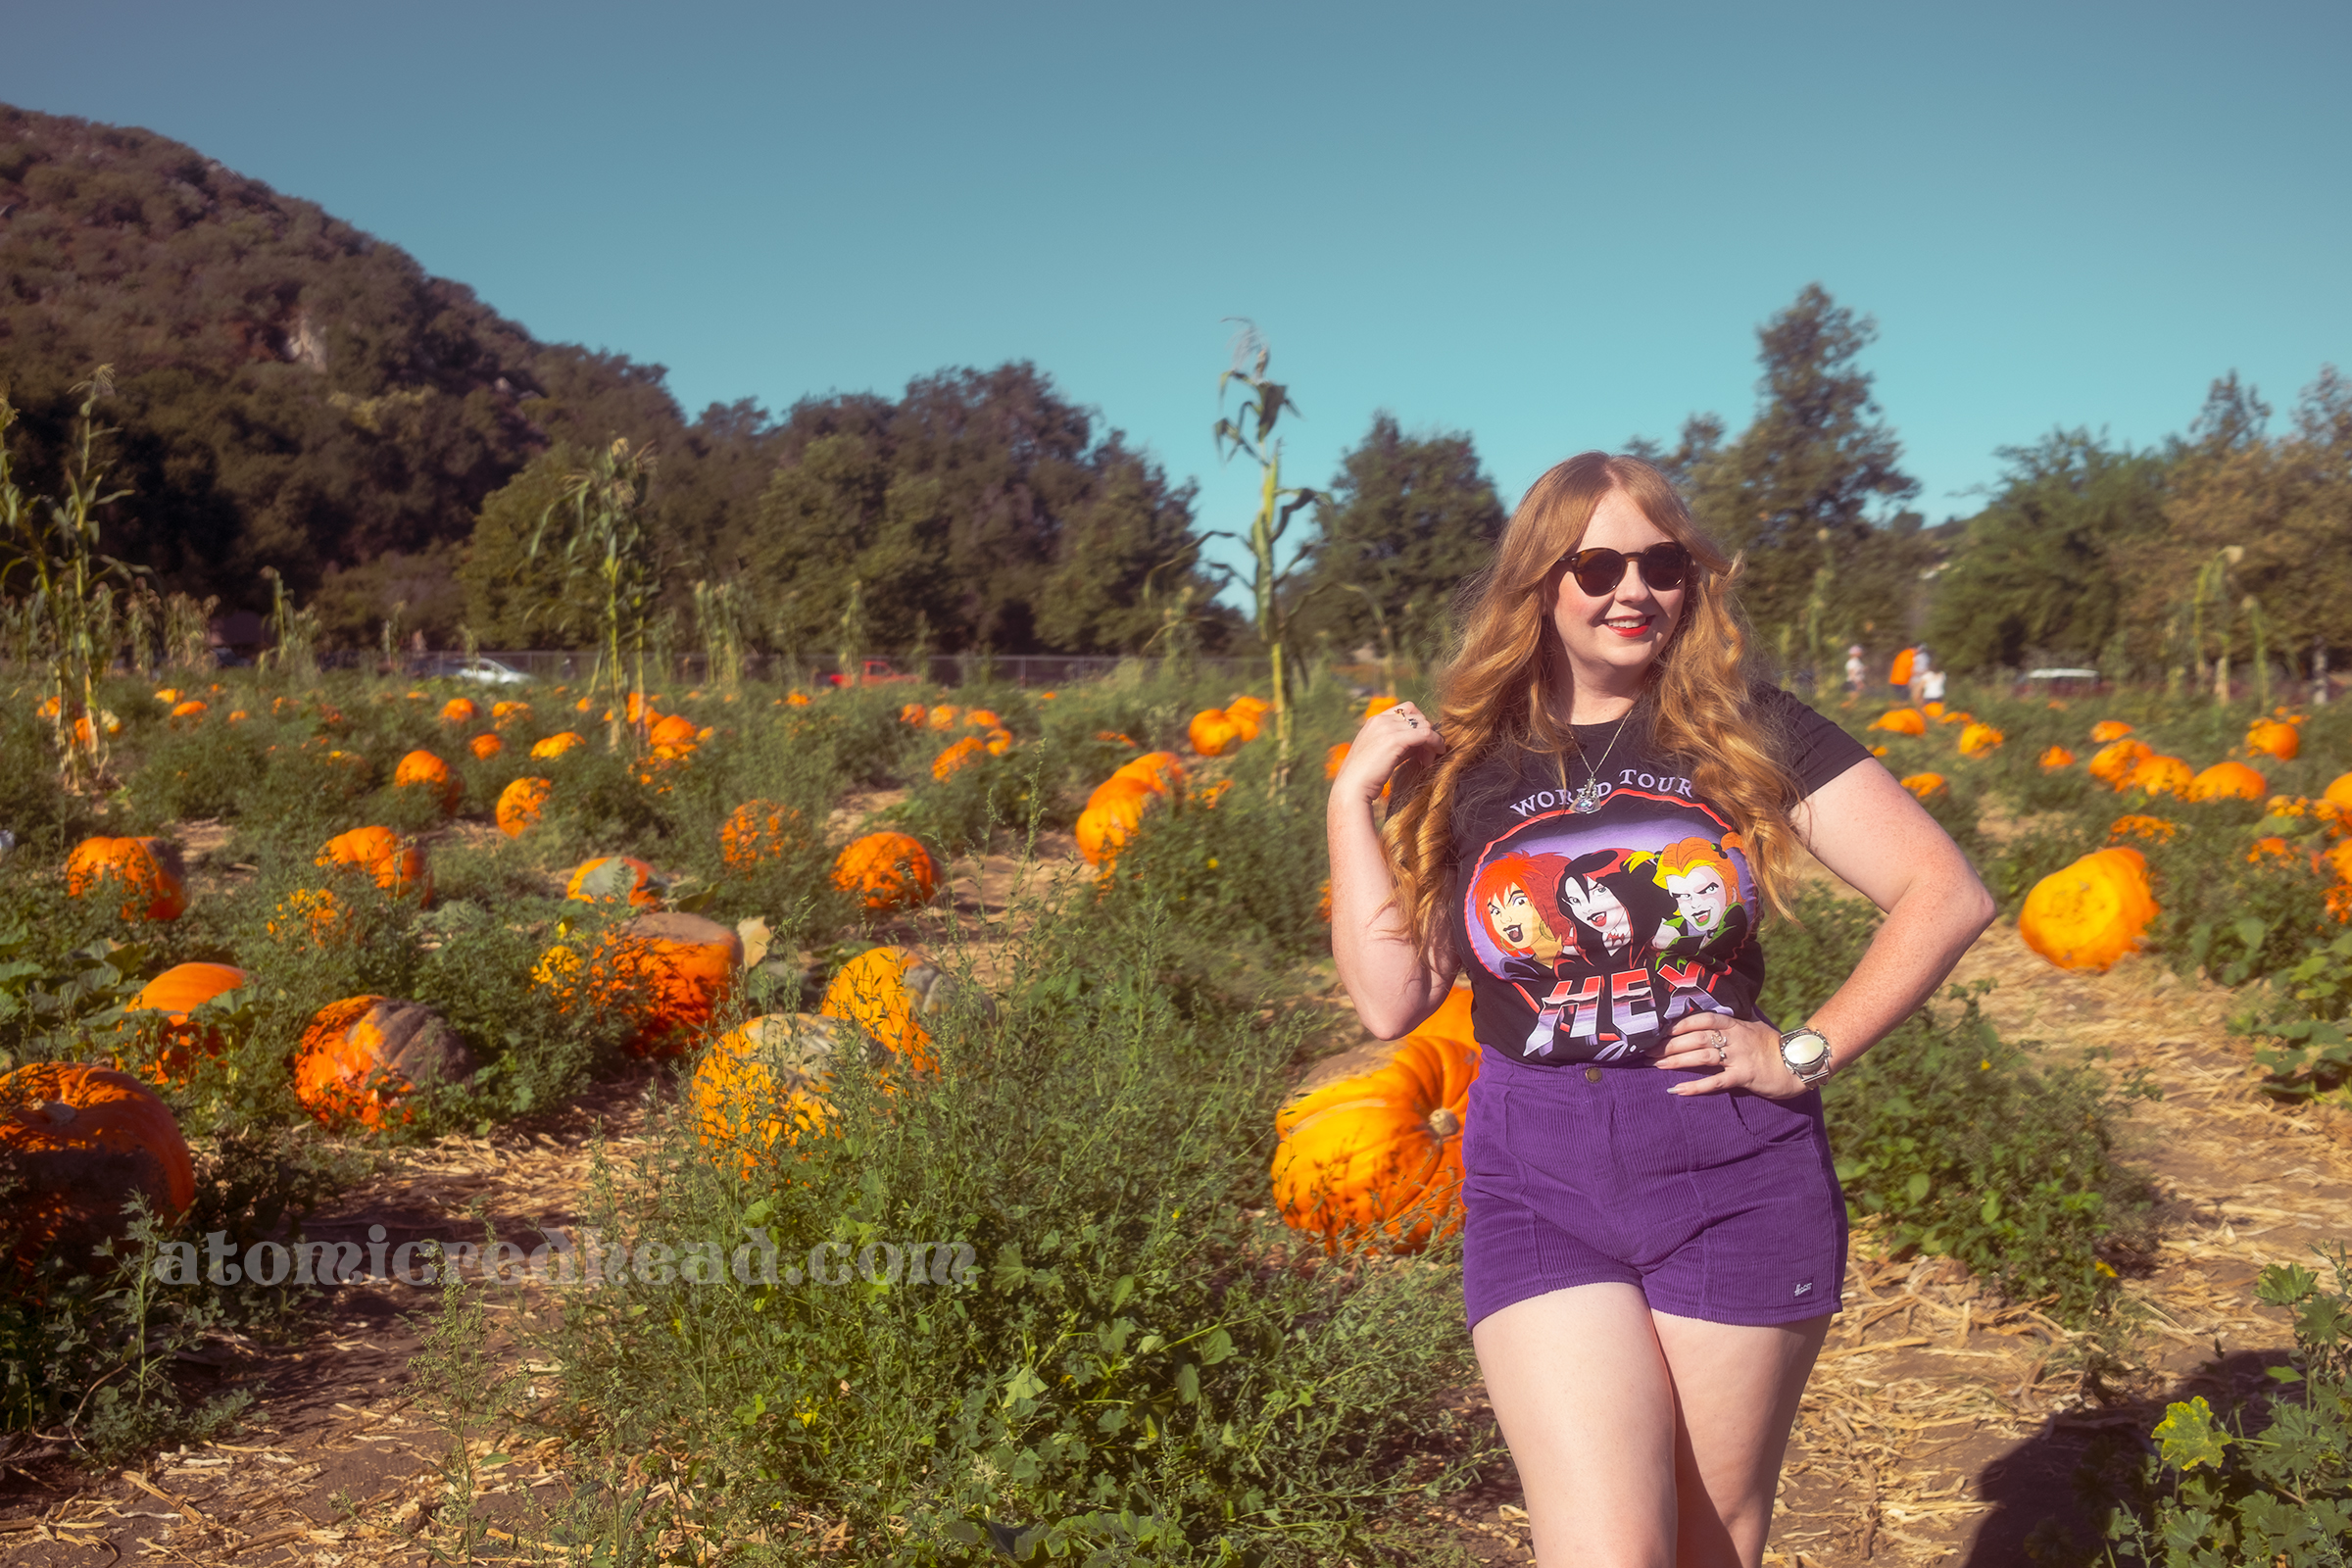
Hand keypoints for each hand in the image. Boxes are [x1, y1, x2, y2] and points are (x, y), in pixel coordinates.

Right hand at [1331, 701, 1445, 805]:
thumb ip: (1400, 745)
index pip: (1406, 710)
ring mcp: (1387, 728)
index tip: (1421, 745)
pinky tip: (1437, 753)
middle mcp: (1380, 720)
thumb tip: (1422, 744)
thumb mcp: (1382, 754)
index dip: (1418, 725)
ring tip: (1429, 759)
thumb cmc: (1366, 778)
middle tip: (1427, 755)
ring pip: (1424, 724)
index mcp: (1374, 721)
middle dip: (1426, 733)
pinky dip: (1436, 742)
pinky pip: (1426, 734)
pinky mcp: (1395, 740)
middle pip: (1417, 715)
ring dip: (1432, 740)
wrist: (1352, 788)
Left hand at [1654, 1014, 1810, 1099]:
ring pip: (1701, 1057)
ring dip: (1676, 1061)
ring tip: (1655, 1066)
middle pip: (1695, 1038)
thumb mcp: (1754, 1027)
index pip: (1702, 1019)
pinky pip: (1714, 1082)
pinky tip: (1677, 1090)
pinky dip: (1694, 1086)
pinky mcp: (1743, 1077)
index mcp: (1735, 1024)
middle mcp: (1734, 1038)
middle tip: (1648, 1051)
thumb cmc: (1773, 1046)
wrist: (1799, 1064)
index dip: (1679, 1023)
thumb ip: (1735, 1022)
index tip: (1659, 1029)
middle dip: (1669, 1044)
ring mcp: (1738, 1057)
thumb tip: (1718, 1015)